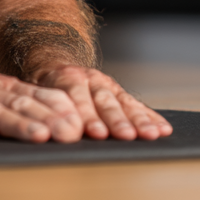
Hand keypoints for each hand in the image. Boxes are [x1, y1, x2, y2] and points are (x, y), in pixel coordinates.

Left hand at [32, 64, 171, 140]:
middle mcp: (88, 79)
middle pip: (103, 101)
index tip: (95, 133)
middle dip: (115, 119)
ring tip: (150, 135)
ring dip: (138, 120)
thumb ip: (44, 110)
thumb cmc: (44, 88)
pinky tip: (163, 128)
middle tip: (125, 136)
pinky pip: (137, 105)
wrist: (55, 63)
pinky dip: (150, 117)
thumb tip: (49, 132)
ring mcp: (106, 85)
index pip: (76, 97)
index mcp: (64, 78)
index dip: (86, 116)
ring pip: (123, 102)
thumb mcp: (36, 93)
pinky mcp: (119, 92)